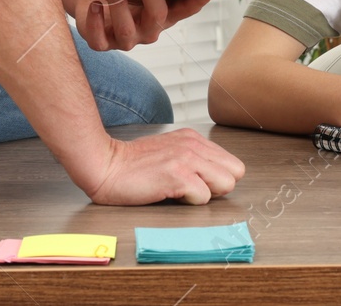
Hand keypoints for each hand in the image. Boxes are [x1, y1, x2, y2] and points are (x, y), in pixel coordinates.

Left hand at [70, 0, 216, 51]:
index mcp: (164, 13)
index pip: (186, 9)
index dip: (198, 0)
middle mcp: (148, 28)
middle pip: (157, 18)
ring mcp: (126, 38)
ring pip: (126, 28)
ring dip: (119, 3)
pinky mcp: (102, 42)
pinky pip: (98, 40)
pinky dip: (95, 22)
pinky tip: (94, 4)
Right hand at [80, 128, 245, 205]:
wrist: (105, 166)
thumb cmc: (133, 166)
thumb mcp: (170, 152)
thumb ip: (193, 159)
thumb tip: (215, 178)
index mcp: (193, 139)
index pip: (232, 163)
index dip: (218, 179)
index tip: (199, 183)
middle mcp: (194, 145)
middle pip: (234, 174)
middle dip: (217, 187)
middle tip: (191, 189)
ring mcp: (187, 159)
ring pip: (225, 184)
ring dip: (204, 195)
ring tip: (179, 191)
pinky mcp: (178, 175)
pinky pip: (203, 197)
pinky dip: (188, 202)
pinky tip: (168, 194)